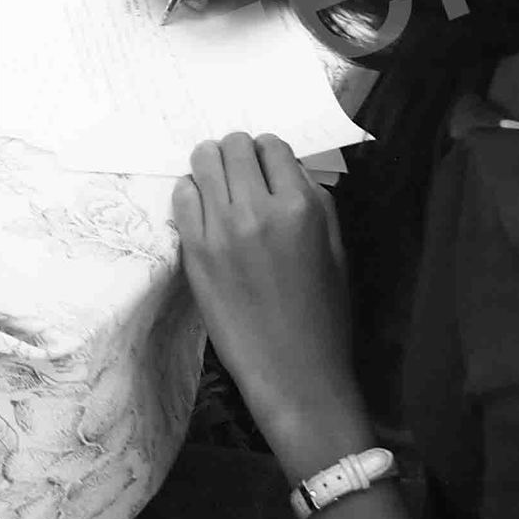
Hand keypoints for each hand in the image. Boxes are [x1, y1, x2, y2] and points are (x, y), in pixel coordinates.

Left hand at [175, 134, 372, 470]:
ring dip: (211, 164)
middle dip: (238, 153)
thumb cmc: (324, 315)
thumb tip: (288, 168)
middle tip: (240, 172)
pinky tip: (203, 207)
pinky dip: (191, 191)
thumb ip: (315, 201)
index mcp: (301, 209)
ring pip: (203, 160)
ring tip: (219, 183)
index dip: (269, 153)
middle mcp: (258, 210)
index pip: (273, 146)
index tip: (266, 166)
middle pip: (234, 145)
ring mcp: (221, 229)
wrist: (295, 372)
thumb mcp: (336, 250)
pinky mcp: (194, 249)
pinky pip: (182, 195)